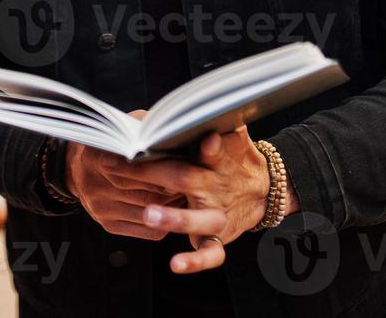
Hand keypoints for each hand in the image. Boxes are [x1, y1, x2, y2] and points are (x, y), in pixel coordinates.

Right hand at [65, 111, 181, 240]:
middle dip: (172, 188)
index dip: (163, 168)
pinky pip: (146, 230)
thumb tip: (172, 130)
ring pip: (148, 212)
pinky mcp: (109, 226)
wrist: (79, 170)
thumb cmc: (111, 144)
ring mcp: (101, 209)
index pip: (135, 167)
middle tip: (196, 183)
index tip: (185, 165)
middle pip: (144, 192)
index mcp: (96, 157)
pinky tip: (176, 210)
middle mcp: (95, 186)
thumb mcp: (122, 128)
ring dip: (173, 205)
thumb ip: (143, 127)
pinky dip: (165, 221)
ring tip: (190, 194)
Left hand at [106, 127, 297, 273]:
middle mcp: (214, 188)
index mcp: (217, 160)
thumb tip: (204, 121)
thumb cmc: (238, 160)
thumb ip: (220, 128)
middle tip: (123, 168)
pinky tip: (176, 264)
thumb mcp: (235, 139)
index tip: (169, 139)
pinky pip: (210, 253)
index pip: (202, 148)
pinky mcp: (218, 238)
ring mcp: (216, 216)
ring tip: (149, 214)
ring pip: (198, 219)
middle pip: (186, 178)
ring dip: (174, 218)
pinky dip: (195, 261)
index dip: (188, 144)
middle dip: (152, 174)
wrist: (262, 191)